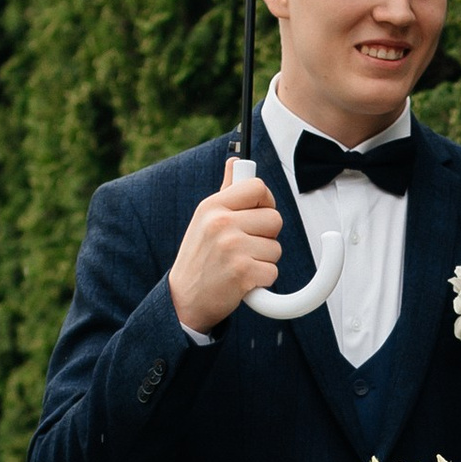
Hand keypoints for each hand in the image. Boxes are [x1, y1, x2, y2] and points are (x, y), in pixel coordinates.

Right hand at [169, 159, 282, 329]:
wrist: (184, 300)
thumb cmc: (199, 258)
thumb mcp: (204, 219)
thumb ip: (226, 192)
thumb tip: (236, 161)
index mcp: (212, 206)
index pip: (257, 187)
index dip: (266, 200)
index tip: (260, 212)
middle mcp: (221, 223)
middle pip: (274, 218)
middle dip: (267, 236)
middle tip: (246, 247)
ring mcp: (232, 247)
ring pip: (276, 248)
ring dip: (264, 260)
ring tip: (239, 264)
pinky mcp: (242, 272)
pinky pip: (273, 271)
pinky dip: (262, 281)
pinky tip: (242, 281)